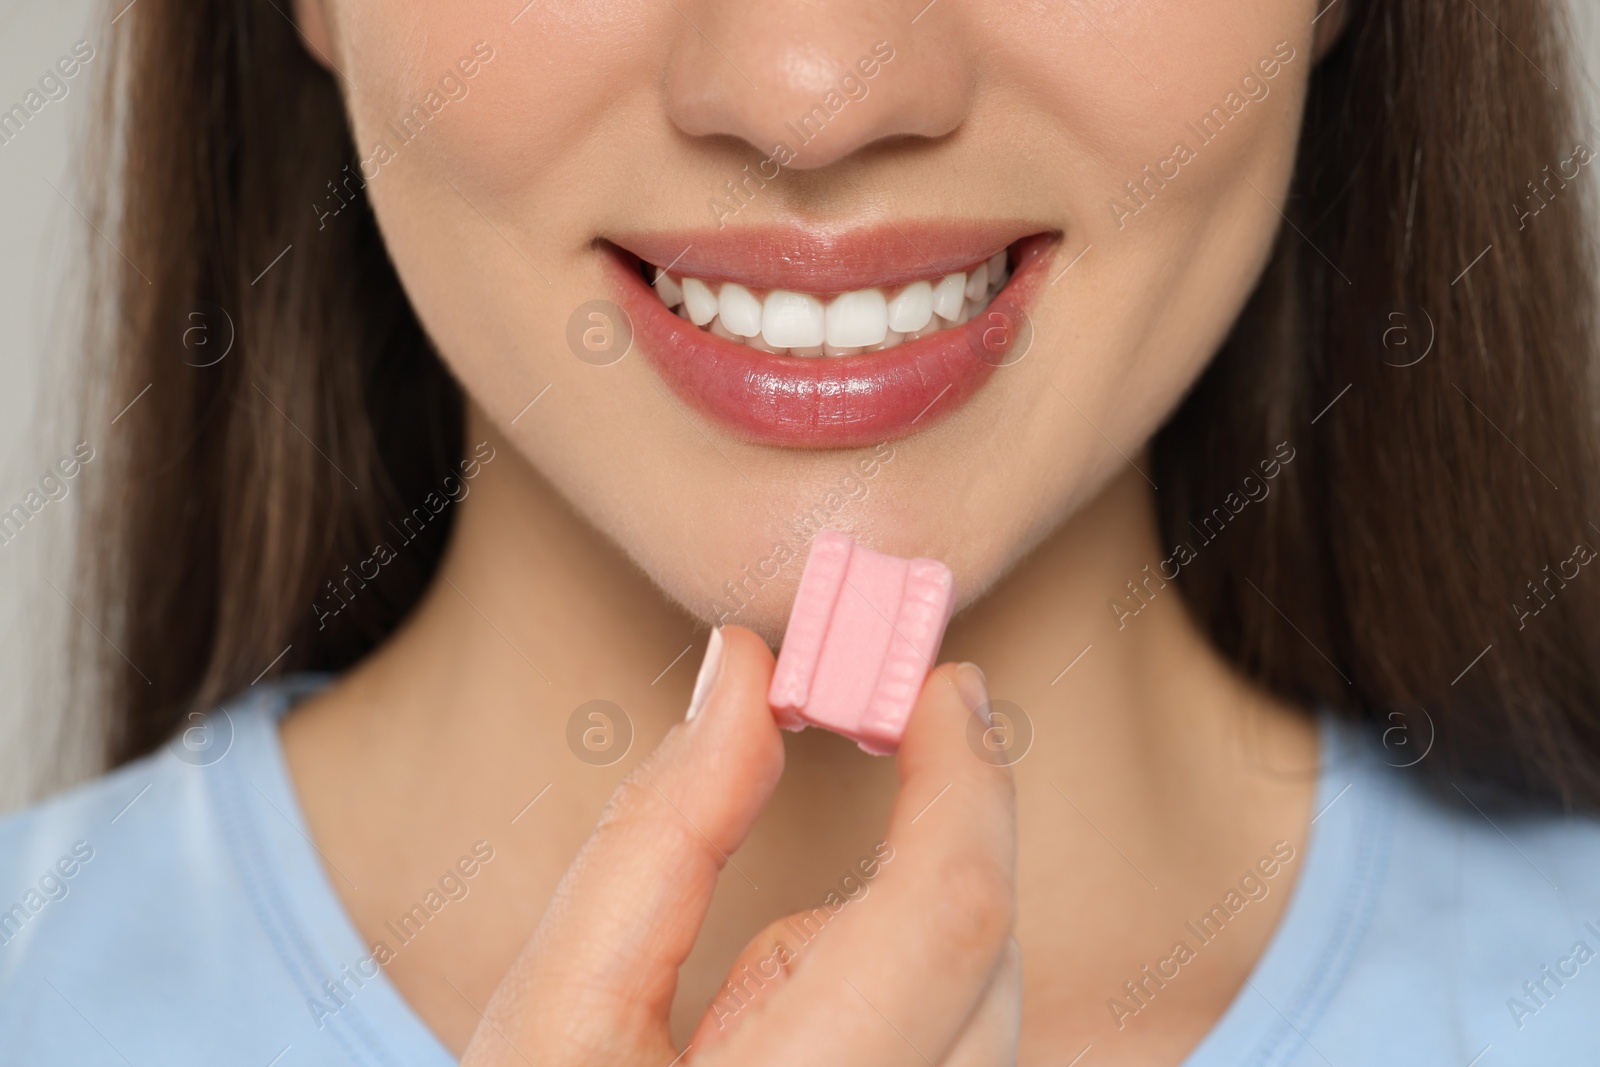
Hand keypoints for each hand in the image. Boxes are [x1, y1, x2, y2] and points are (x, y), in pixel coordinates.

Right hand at [458, 625, 1019, 1066]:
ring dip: (935, 901)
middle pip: (990, 959)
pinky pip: (959, 1050)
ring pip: (990, 1011)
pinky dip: (922, 972)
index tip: (936, 685)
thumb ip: (659, 836)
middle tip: (910, 707)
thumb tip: (745, 675)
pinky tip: (823, 977)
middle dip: (960, 817)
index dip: (962, 781)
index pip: (945, 918)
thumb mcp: (554, 1015)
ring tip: (831, 871)